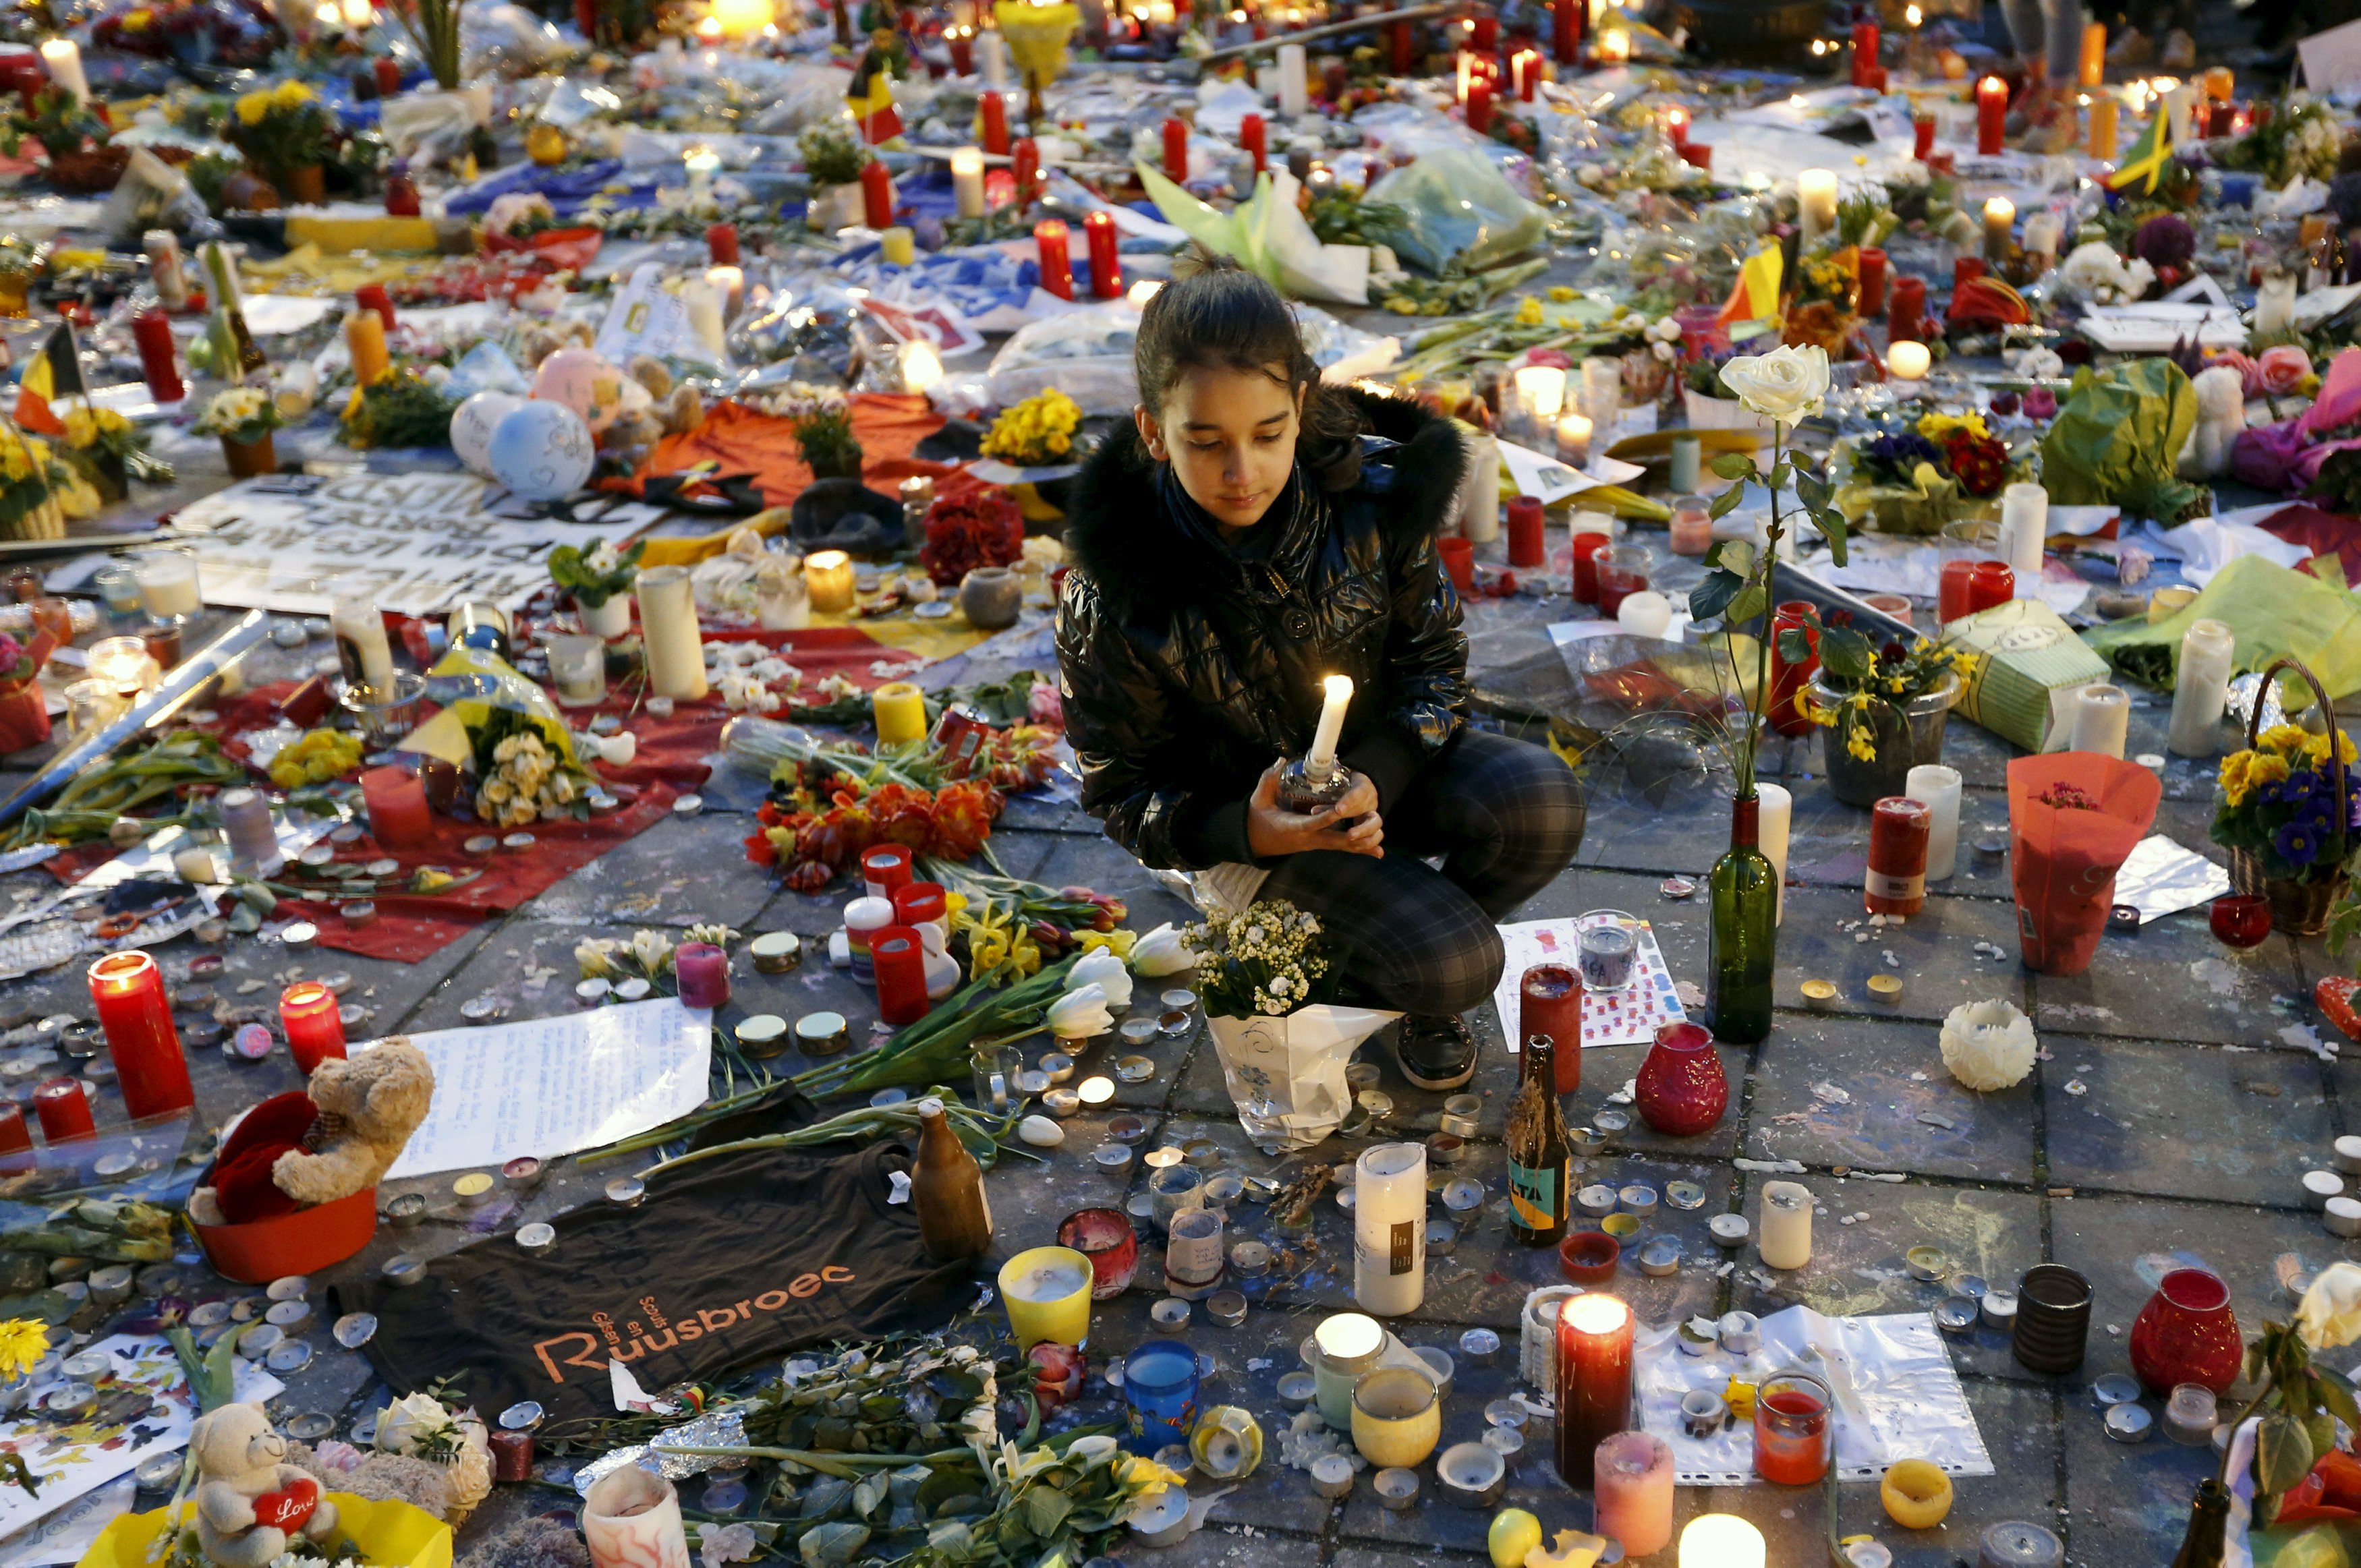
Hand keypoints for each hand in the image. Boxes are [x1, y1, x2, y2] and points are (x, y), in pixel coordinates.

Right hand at [1245, 762, 1384, 859]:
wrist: (1256, 842)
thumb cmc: (1258, 818)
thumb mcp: (1259, 799)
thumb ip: (1269, 779)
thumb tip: (1281, 760)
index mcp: (1293, 826)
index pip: (1313, 822)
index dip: (1326, 816)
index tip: (1340, 809)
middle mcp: (1308, 838)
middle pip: (1335, 840)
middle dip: (1355, 834)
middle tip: (1372, 823)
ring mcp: (1315, 844)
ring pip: (1341, 846)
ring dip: (1361, 844)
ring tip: (1380, 841)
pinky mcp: (1319, 844)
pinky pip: (1341, 848)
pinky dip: (1360, 850)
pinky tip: (1378, 852)